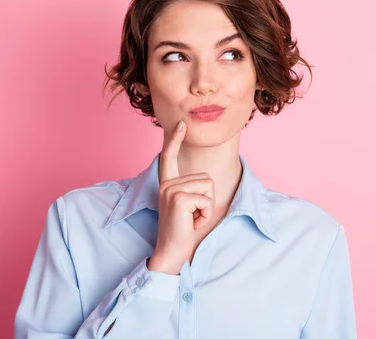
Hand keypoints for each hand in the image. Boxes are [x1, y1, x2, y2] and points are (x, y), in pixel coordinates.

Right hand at [148, 120, 215, 273]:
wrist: (171, 251)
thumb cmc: (182, 230)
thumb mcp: (187, 206)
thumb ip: (191, 190)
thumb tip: (205, 181)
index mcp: (167, 183)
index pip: (169, 156)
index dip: (175, 140)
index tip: (181, 124)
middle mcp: (166, 183)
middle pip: (206, 178)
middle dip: (207, 199)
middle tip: (192, 215)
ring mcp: (171, 189)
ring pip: (209, 187)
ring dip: (207, 207)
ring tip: (192, 218)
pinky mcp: (179, 198)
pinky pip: (207, 200)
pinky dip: (205, 214)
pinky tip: (192, 223)